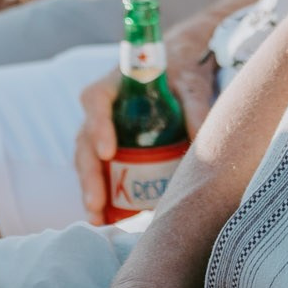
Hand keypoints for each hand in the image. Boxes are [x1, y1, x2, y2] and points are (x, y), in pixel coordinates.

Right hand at [76, 27, 218, 219]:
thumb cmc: (182, 73)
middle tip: (97, 202)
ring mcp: (102, 129)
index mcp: (115, 84)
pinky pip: (99, 170)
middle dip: (89, 174)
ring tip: (97, 218)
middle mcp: (101, 108)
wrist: (181, 68)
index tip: (107, 153)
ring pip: (86, 160)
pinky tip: (105, 219)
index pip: (96, 101)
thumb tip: (203, 142)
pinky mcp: (110, 147)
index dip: (98, 127)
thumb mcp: (192, 87)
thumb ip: (197, 109)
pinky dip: (101, 193)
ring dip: (90, 189)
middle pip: (84, 140)